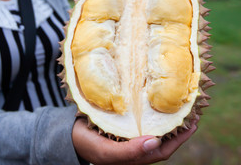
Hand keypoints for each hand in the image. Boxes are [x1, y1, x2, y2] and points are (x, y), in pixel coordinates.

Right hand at [72, 116, 198, 164]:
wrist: (69, 135)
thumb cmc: (88, 145)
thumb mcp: (107, 152)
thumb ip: (130, 152)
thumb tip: (156, 142)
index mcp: (135, 157)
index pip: (162, 150)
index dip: (179, 140)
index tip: (192, 123)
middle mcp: (136, 148)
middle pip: (162, 140)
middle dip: (178, 128)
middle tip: (191, 111)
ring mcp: (130, 137)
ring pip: (154, 130)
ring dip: (167, 120)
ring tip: (178, 106)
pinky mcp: (124, 126)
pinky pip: (143, 121)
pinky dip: (152, 114)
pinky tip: (155, 104)